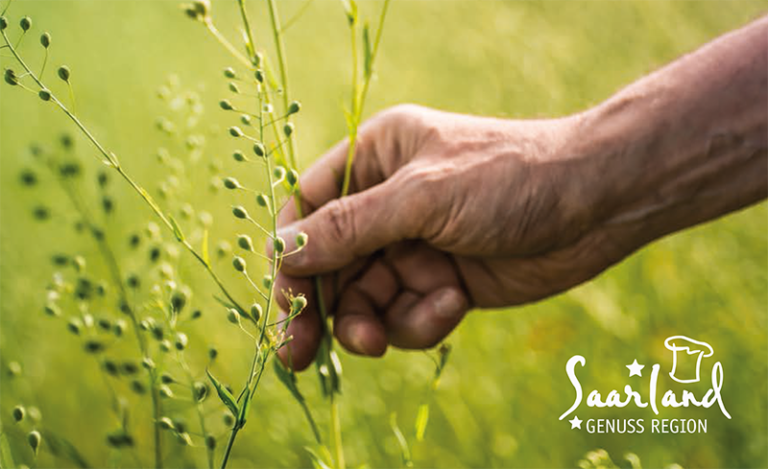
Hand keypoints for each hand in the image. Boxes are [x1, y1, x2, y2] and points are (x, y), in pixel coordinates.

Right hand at [272, 104, 628, 369]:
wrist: (596, 205)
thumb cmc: (510, 178)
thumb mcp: (422, 198)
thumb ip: (350, 228)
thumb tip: (284, 252)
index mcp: (375, 159)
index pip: (309, 208)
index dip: (291, 254)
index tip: (284, 297)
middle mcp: (387, 203)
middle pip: (329, 264)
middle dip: (317, 308)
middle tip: (297, 353)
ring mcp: (413, 246)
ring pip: (364, 300)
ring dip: (369, 323)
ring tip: (380, 339)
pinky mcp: (440, 282)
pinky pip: (406, 316)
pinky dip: (420, 320)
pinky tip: (452, 303)